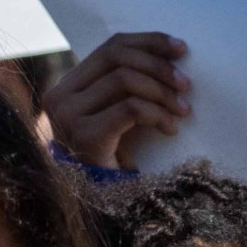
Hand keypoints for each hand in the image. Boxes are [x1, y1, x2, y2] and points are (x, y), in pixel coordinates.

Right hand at [41, 33, 189, 168]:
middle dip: (158, 66)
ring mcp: (68, 116)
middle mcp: (60, 96)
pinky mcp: (85, 136)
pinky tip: (170, 129)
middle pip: (117, 58)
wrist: (95, 204)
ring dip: (162, 93)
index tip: (181, 49)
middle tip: (186, 84)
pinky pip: (130, 109)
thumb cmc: (110, 158)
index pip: (110, 47)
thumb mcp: (113, 114)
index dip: (148, 42)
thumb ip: (123, 87)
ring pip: (125, 81)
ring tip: (183, 110)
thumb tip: (169, 57)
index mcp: (67, 85)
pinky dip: (158, 115)